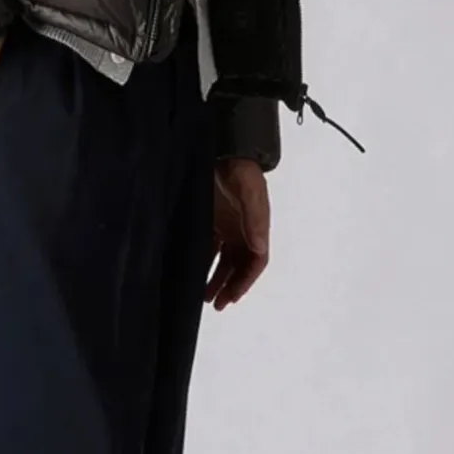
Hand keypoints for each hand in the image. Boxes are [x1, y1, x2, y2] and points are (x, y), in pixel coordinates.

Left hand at [206, 157, 269, 307]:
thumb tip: (260, 248)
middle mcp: (243, 231)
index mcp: (256, 227)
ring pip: (223, 260)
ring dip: (216, 278)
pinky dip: (203, 261)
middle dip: (230, 286)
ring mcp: (227, 226)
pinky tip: (192, 272)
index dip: (245, 281)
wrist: (224, 149)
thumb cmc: (240, 169)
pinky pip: (208, 247)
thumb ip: (254, 220)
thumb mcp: (249, 192)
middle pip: (239, 266)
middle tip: (217, 304)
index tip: (232, 297)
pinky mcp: (211, 220)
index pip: (256, 262)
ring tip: (204, 297)